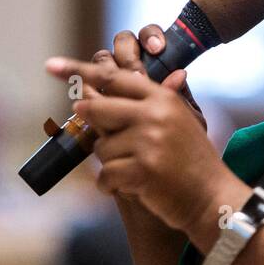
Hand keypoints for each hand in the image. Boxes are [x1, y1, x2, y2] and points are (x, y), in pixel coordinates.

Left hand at [43, 52, 239, 235]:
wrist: (211, 197)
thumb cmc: (192, 161)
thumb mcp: (181, 122)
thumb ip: (150, 102)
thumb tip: (108, 84)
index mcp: (163, 99)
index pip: (114, 78)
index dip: (80, 72)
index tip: (52, 67)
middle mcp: (155, 115)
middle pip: (97, 108)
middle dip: (94, 125)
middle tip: (108, 138)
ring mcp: (149, 142)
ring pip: (100, 147)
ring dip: (111, 163)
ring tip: (136, 170)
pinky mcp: (142, 170)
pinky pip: (105, 175)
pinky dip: (112, 186)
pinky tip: (133, 188)